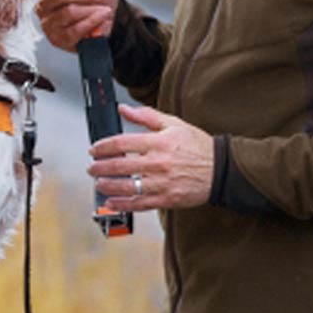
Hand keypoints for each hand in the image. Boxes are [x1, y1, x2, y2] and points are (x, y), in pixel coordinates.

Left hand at [89, 104, 213, 210]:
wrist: (220, 169)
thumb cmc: (197, 146)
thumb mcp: (173, 124)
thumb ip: (146, 116)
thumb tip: (123, 109)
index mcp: (159, 142)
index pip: (122, 143)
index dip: (104, 146)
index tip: (94, 150)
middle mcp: (158, 163)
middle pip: (120, 166)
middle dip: (101, 168)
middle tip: (92, 168)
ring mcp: (162, 183)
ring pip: (127, 186)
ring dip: (108, 186)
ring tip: (99, 184)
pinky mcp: (167, 199)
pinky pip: (139, 203)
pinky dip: (122, 204)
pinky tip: (111, 203)